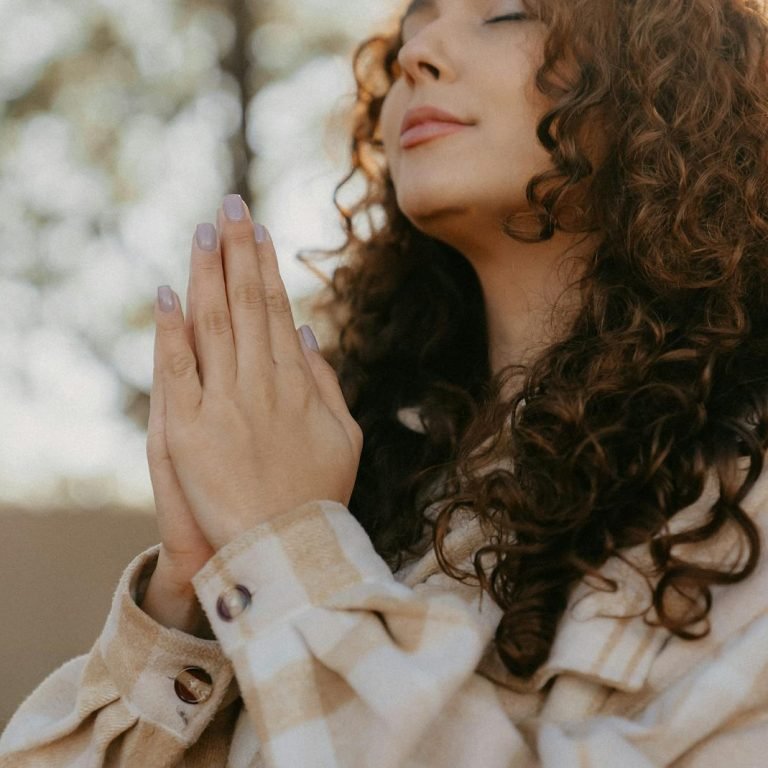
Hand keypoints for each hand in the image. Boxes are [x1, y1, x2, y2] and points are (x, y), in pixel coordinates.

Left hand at [152, 196, 362, 551]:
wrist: (284, 549)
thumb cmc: (319, 494)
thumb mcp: (345, 437)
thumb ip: (326, 382)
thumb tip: (306, 332)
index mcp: (297, 384)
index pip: (276, 309)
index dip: (263, 266)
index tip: (256, 229)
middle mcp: (261, 384)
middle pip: (245, 304)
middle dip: (236, 251)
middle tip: (228, 205)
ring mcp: (224, 404)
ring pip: (212, 324)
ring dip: (207, 273)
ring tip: (203, 232)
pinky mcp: (189, 430)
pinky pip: (179, 369)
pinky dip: (172, 329)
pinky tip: (168, 291)